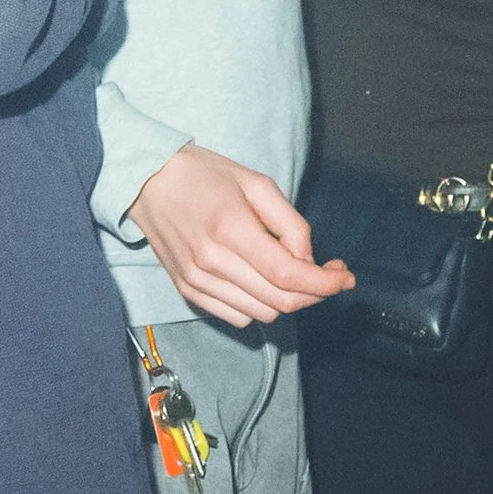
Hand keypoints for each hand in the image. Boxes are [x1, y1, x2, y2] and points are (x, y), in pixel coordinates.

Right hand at [128, 144, 353, 327]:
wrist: (148, 182)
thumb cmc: (206, 176)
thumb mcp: (257, 184)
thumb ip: (290, 223)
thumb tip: (308, 261)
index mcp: (232, 229)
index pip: (288, 275)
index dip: (324, 284)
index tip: (344, 278)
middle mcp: (212, 262)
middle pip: (279, 301)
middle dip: (314, 294)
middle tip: (325, 275)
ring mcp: (197, 281)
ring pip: (261, 314)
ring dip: (286, 301)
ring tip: (290, 276)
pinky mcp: (187, 290)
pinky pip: (236, 317)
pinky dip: (257, 307)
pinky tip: (259, 283)